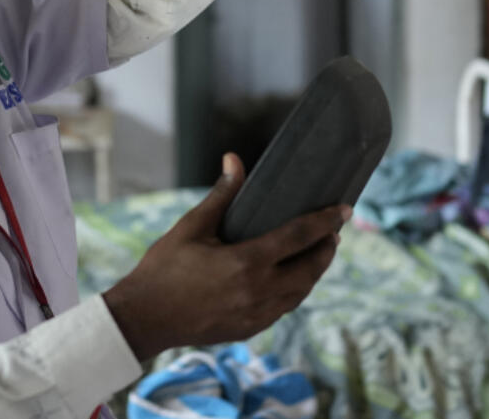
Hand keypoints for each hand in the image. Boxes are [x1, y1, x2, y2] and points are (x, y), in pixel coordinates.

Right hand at [102, 153, 347, 361]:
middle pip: (310, 268)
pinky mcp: (250, 329)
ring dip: (315, 271)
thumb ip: (221, 195)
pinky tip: (291, 279)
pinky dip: (295, 290)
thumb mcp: (191, 227)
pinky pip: (284, 308)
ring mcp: (257, 314)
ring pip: (301, 292)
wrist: (144, 318)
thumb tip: (235, 159)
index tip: (344, 209)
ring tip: (318, 252)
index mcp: (247, 262)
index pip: (299, 237)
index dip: (325, 221)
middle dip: (327, 248)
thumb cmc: (163, 269)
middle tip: (333, 231)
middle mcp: (259, 291)